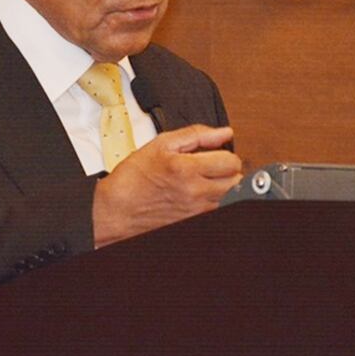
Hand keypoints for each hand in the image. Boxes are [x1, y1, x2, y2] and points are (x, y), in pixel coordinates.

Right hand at [92, 124, 241, 247]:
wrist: (118, 209)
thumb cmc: (134, 178)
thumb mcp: (161, 144)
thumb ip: (197, 134)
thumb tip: (223, 133)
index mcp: (187, 170)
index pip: (231, 161)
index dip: (226, 153)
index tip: (216, 152)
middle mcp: (196, 193)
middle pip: (236, 181)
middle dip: (228, 170)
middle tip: (213, 165)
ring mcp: (197, 211)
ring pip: (230, 197)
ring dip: (223, 186)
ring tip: (204, 178)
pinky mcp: (195, 222)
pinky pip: (217, 209)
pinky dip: (214, 200)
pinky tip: (199, 193)